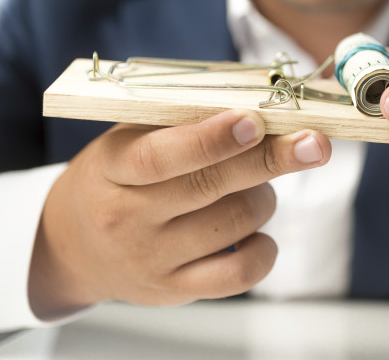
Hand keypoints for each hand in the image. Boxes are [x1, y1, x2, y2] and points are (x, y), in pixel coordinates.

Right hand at [29, 110, 329, 317]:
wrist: (73, 245)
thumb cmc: (117, 177)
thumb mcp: (129, 137)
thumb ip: (184, 119)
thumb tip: (259, 98)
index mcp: (113, 167)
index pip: (161, 156)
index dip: (211, 139)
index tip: (254, 121)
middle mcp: (128, 217)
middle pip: (209, 187)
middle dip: (270, 160)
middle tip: (315, 143)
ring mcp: (151, 259)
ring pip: (234, 224)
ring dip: (264, 198)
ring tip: (257, 187)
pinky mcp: (175, 290)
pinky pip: (237, 275)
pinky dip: (264, 250)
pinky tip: (259, 232)